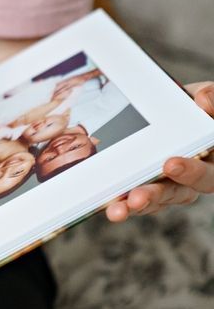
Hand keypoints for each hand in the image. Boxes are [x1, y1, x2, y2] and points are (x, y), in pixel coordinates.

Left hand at [105, 82, 213, 221]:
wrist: (170, 111)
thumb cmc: (193, 106)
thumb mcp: (206, 97)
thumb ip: (212, 98)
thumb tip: (203, 102)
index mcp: (210, 159)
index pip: (206, 173)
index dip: (191, 172)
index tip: (170, 165)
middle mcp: (191, 178)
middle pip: (176, 193)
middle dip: (155, 196)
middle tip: (136, 198)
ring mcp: (167, 185)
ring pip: (153, 200)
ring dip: (133, 206)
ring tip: (116, 210)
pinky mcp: (144, 187)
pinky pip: (133, 200)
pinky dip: (119, 202)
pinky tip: (106, 205)